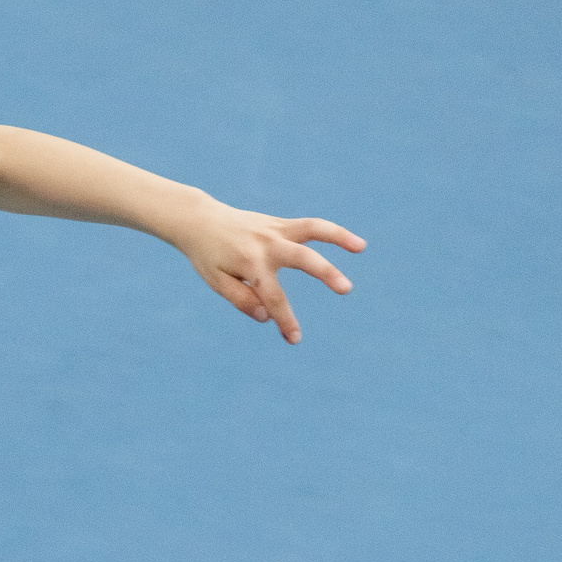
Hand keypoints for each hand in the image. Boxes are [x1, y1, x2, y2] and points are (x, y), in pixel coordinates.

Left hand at [171, 202, 364, 343]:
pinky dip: (332, 232)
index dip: (284, 320)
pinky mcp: (280, 223)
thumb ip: (241, 299)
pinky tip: (353, 243)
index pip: (272, 297)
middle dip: (325, 273)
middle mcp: (266, 244)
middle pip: (301, 258)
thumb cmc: (208, 256)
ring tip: (361, 247)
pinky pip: (310, 226)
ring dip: (338, 236)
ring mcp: (275, 230)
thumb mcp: (216, 281)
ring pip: (312, 229)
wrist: (200, 221)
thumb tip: (266, 316)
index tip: (295, 340)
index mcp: (249, 263)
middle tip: (346, 288)